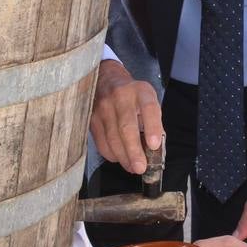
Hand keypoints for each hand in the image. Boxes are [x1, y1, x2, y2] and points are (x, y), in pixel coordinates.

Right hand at [89, 59, 163, 173]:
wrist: (106, 78)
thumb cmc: (132, 94)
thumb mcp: (147, 99)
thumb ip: (152, 120)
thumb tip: (153, 150)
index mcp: (140, 91)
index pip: (148, 108)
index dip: (152, 127)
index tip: (154, 145)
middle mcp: (121, 96)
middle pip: (126, 127)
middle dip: (134, 151)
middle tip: (140, 168)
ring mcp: (103, 106)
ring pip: (112, 137)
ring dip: (123, 157)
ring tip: (132, 167)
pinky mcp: (92, 117)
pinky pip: (101, 140)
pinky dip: (111, 153)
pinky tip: (119, 159)